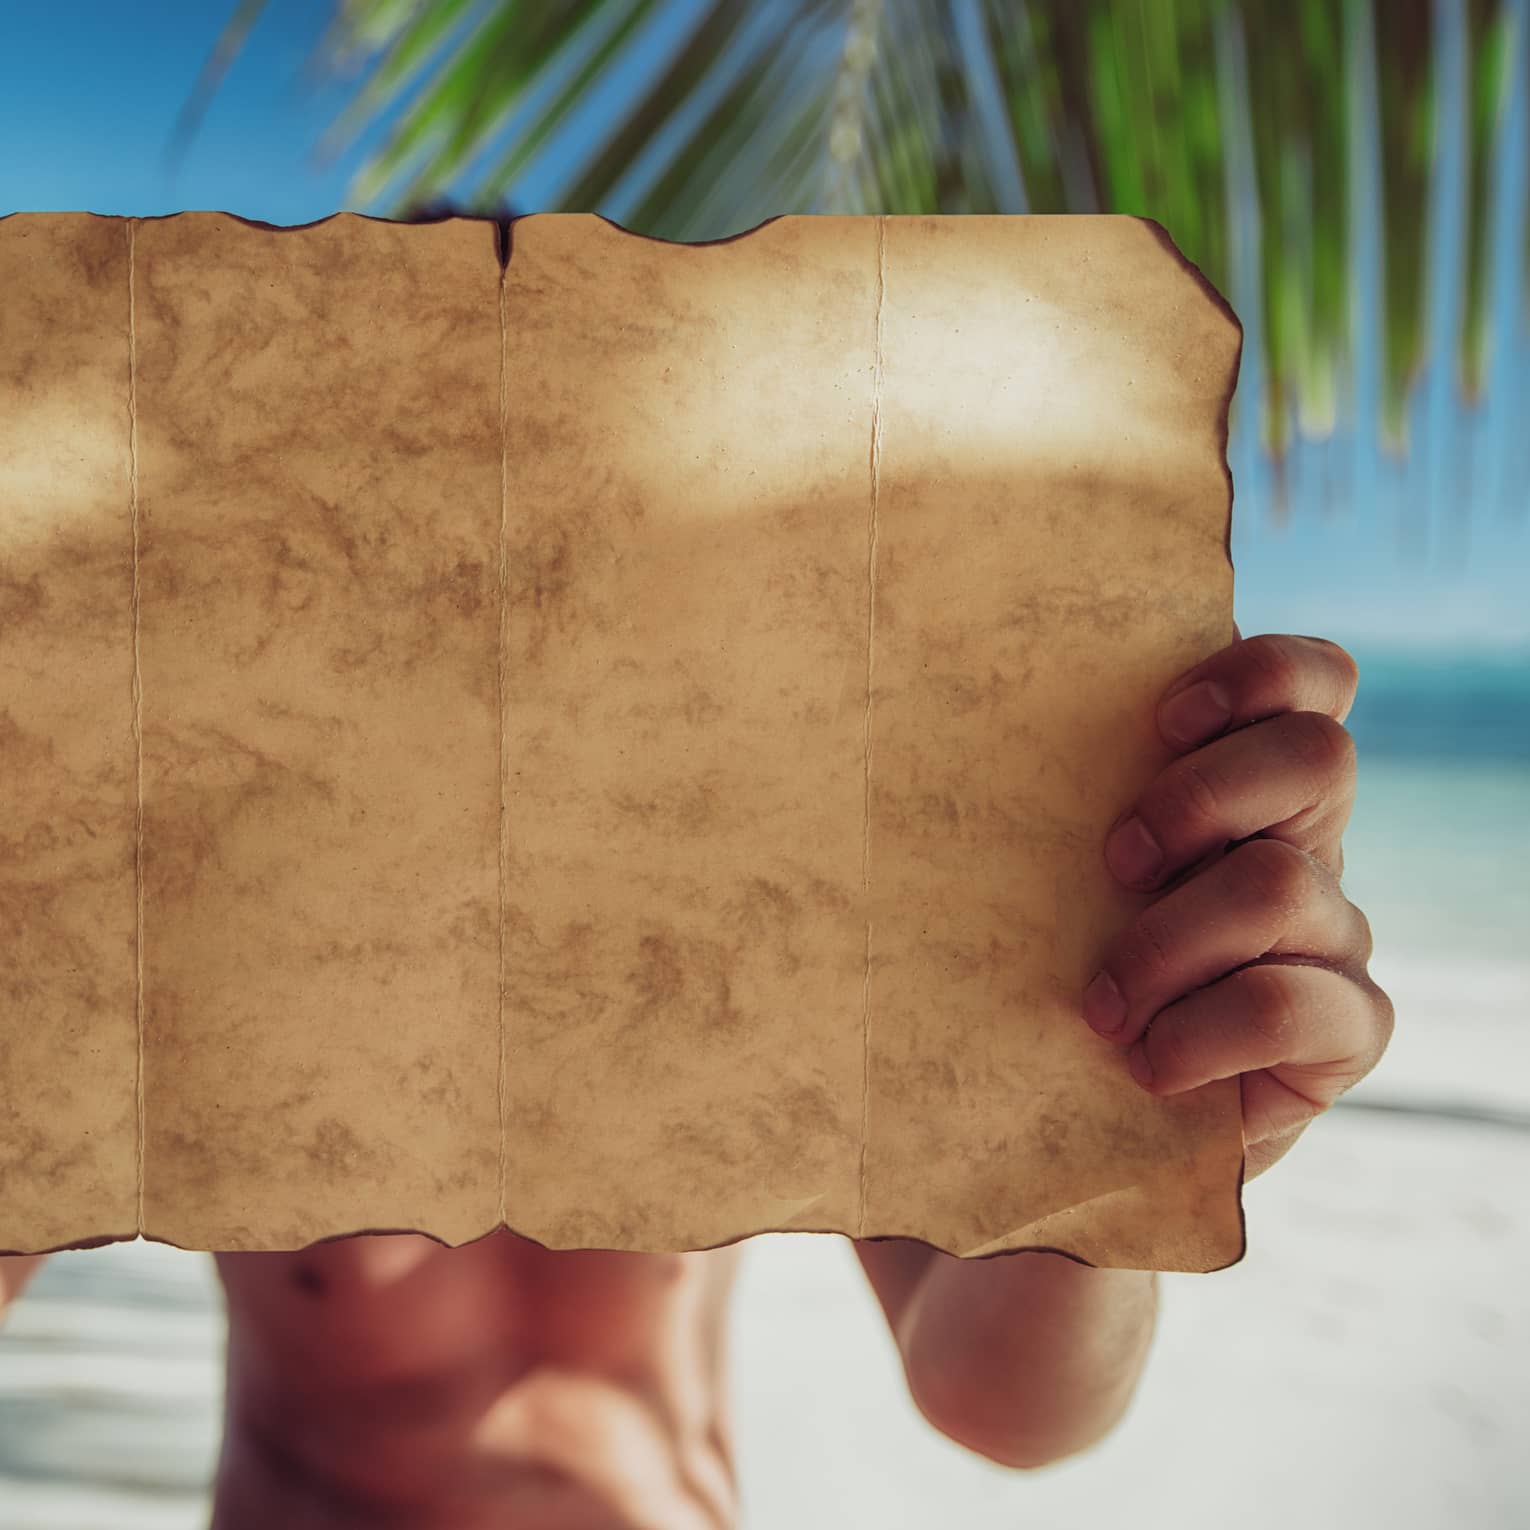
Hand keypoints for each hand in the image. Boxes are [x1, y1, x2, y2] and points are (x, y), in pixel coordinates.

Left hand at [1080, 627, 1394, 1180]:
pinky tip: (1148, 1064)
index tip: (1160, 720)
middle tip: (1115, 861)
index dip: (1257, 675)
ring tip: (1100, 1005)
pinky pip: (1291, 1005)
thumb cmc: (1047, 967)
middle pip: (1318, 758)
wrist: (1079, 1118)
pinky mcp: (1346, 1030)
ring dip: (1168, 940)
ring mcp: (1333, 935)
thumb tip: (945, 694)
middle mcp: (1304, 843)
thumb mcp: (1051, 872)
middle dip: (1201, 796)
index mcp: (1243, 783)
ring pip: (1283, 884)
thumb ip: (1055, 790)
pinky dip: (1200, 1033)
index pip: (1309, 682)